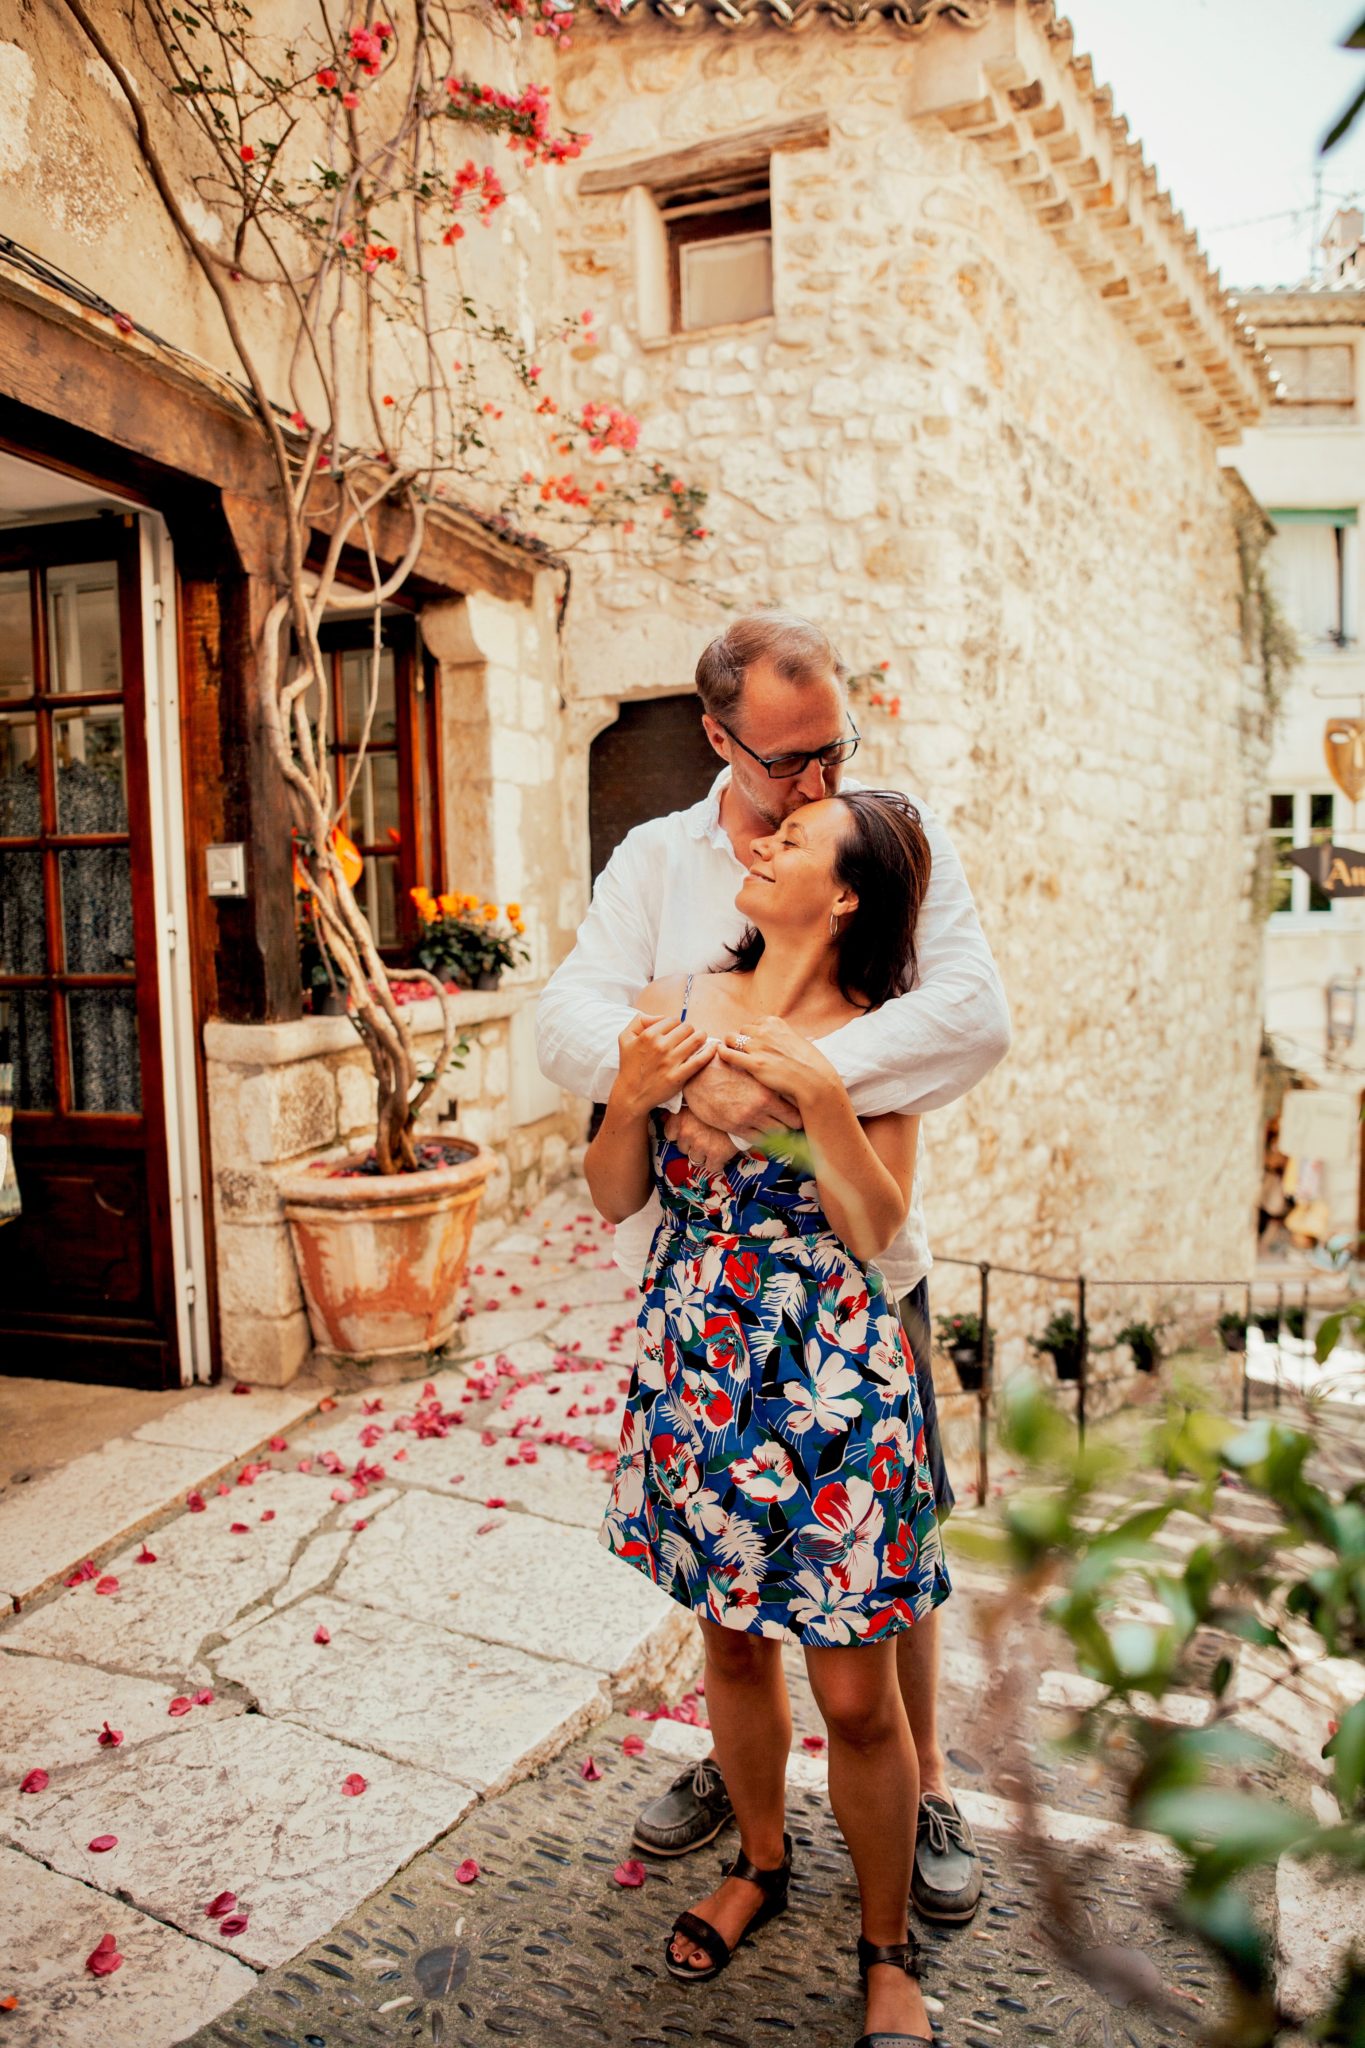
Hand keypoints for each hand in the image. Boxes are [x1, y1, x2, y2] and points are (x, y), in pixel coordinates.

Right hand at [612, 1013, 712, 1116]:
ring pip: (696, 1039)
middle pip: (687, 1028)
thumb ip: (639, 1020)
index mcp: (648, 1035)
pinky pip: (700, 1060)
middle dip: (689, 1031)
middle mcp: (660, 1046)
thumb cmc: (630, 1065)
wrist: (631, 1094)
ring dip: (701, 1038)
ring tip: (699, 1041)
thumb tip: (660, 1017)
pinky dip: (710, 1051)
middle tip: (687, 1038)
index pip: (674, 1020)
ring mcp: (670, 1062)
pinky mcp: (678, 1076)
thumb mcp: (625, 1038)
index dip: (676, 1025)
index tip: (675, 1033)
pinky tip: (713, 1047)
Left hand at [663, 1107, 739, 1174]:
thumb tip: (673, 1116)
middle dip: (693, 1145)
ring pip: (696, 1159)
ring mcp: (700, 1144)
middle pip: (683, 1148)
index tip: (690, 1132)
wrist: (744, 1107)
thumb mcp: (698, 1100)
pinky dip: (718, 1163)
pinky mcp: (716, 1154)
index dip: (681, 1135)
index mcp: (680, 1117)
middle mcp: (687, 1132)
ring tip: (715, 1143)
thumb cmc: (722, 1102)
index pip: (670, 1135)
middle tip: (706, 1136)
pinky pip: (712, 1167)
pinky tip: (723, 1152)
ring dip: (704, 1154)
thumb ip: (685, 1110)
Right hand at [684, 1057, 800, 1143]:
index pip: (796, 1109)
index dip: (799, 1112)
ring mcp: (748, 1119)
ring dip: (778, 1132)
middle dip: (792, 1124)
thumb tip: (786, 1083)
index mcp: (768, 1090)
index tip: (799, 1111)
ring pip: (776, 1134)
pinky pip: (758, 1140)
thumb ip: (768, 1079)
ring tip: (777, 1126)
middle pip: (790, 1125)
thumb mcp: (751, 1069)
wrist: (699, 1075)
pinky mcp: (735, 1127)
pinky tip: (761, 1130)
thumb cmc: (727, 1068)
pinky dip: (762, 1137)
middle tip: (791, 1121)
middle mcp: (761, 1106)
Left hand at [717, 1016, 840, 1113]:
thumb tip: (773, 1038)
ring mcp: (758, 1047)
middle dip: (742, 1040)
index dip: (753, 1035)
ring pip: (731, 1039)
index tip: (755, 1045)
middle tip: (745, 1053)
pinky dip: (722, 1053)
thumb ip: (781, 1036)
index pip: (755, 1024)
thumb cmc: (808, 1064)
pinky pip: (728, 1053)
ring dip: (731, 1046)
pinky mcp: (754, 1064)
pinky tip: (721, 1055)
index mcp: (775, 1023)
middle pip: (742, 1030)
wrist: (814, 1081)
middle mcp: (765, 1031)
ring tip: (732, 1055)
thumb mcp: (796, 1039)